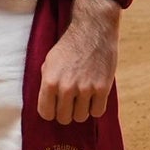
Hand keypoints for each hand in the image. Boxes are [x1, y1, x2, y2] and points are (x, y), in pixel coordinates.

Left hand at [35, 0, 121, 125]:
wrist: (92, 31)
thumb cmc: (69, 46)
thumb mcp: (49, 62)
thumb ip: (46, 83)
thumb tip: (47, 103)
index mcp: (50, 81)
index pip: (45, 113)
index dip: (50, 112)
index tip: (55, 107)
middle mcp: (66, 88)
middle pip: (64, 118)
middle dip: (65, 112)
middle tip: (70, 103)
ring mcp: (86, 89)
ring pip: (81, 117)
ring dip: (81, 110)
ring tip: (82, 99)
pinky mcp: (103, 89)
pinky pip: (98, 112)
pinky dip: (95, 108)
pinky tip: (93, 98)